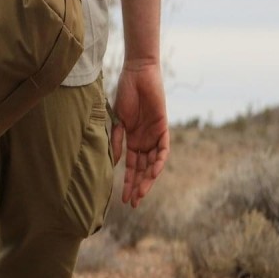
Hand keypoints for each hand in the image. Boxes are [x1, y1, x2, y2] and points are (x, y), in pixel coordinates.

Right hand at [111, 62, 169, 207]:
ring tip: (141, 193)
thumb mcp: (118, 119)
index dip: (128, 182)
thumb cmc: (125, 93)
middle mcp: (145, 141)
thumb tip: (115, 162)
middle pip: (143, 169)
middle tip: (133, 203)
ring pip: (153, 163)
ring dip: (148, 178)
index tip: (123, 199)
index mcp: (133, 139)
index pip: (132, 166)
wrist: (137, 74)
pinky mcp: (163, 128)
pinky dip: (159, 161)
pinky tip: (153, 172)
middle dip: (138, 186)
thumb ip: (118, 140)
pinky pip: (163, 149)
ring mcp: (154, 136)